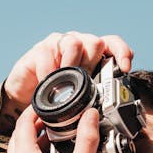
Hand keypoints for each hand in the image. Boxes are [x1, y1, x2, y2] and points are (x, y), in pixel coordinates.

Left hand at [2, 104, 100, 152]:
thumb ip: (87, 139)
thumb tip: (90, 115)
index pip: (23, 123)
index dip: (34, 111)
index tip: (45, 106)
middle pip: (17, 136)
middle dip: (32, 125)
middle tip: (50, 121)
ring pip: (15, 151)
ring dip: (30, 141)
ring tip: (50, 139)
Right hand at [3, 31, 133, 111]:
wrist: (26, 99)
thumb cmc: (56, 98)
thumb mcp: (79, 99)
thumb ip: (95, 96)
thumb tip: (115, 110)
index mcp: (93, 55)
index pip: (113, 43)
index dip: (122, 53)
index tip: (125, 69)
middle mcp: (78, 45)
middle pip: (95, 42)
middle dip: (92, 65)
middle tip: (84, 84)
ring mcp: (59, 44)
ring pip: (74, 43)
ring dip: (72, 65)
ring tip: (65, 82)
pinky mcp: (40, 49)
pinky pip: (48, 54)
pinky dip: (49, 72)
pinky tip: (46, 83)